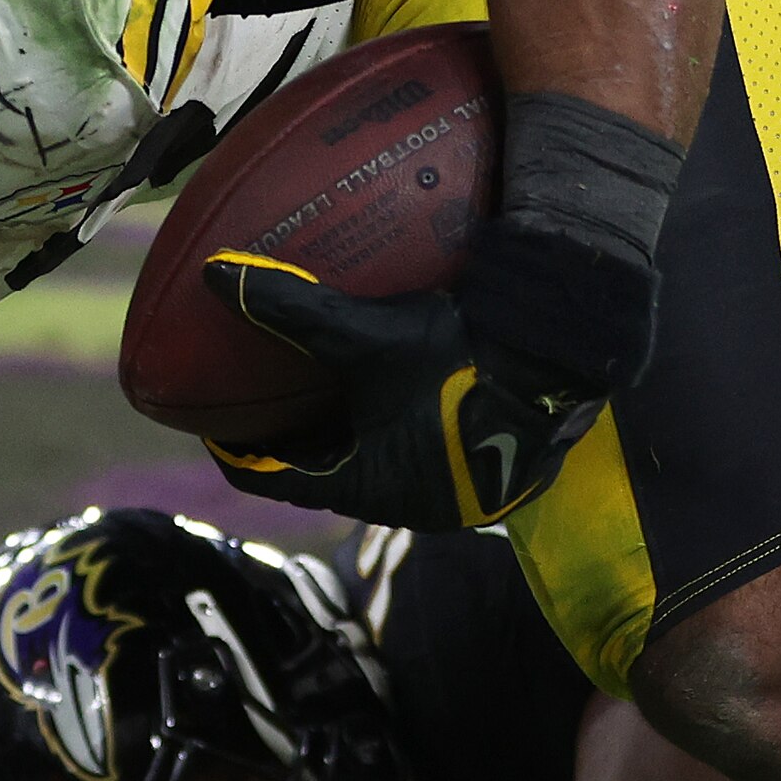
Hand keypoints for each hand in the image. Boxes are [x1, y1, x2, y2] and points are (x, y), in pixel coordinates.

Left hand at [204, 253, 605, 529]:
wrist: (564, 363)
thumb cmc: (462, 360)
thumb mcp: (369, 335)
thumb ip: (294, 310)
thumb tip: (218, 274)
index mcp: (369, 489)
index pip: (278, 484)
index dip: (240, 455)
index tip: (216, 426)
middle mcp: (407, 506)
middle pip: (323, 479)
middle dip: (291, 445)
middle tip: (260, 405)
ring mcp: (451, 494)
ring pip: (373, 469)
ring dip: (342, 437)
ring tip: (316, 395)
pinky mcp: (484, 472)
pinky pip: (415, 457)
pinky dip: (385, 431)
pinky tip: (386, 392)